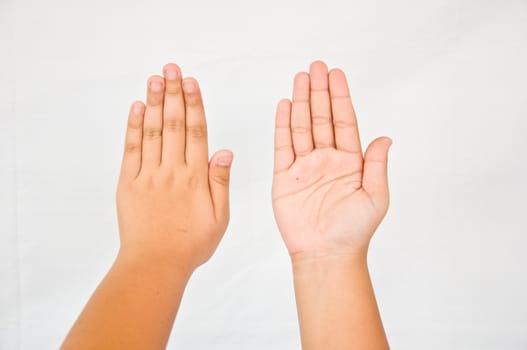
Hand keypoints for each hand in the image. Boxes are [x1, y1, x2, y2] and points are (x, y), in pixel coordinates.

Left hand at [116, 63, 232, 271]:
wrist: (155, 265)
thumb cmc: (191, 245)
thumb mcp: (219, 217)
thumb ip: (220, 182)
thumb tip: (224, 151)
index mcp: (195, 177)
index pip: (196, 132)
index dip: (194, 104)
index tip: (192, 82)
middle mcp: (171, 170)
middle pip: (173, 124)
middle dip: (173, 93)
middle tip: (172, 68)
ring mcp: (148, 175)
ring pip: (152, 131)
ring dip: (153, 102)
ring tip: (156, 78)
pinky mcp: (128, 184)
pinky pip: (131, 150)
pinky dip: (133, 127)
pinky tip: (136, 108)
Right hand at [272, 61, 391, 259]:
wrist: (326, 254)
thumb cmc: (354, 231)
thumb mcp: (376, 197)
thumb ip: (377, 165)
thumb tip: (385, 137)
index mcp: (350, 162)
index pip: (345, 122)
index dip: (340, 98)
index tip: (336, 74)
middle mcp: (327, 159)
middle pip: (322, 119)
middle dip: (319, 92)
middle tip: (316, 67)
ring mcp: (305, 167)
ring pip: (302, 127)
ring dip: (301, 103)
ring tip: (300, 79)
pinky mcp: (285, 177)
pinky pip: (283, 146)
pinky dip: (283, 126)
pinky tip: (285, 107)